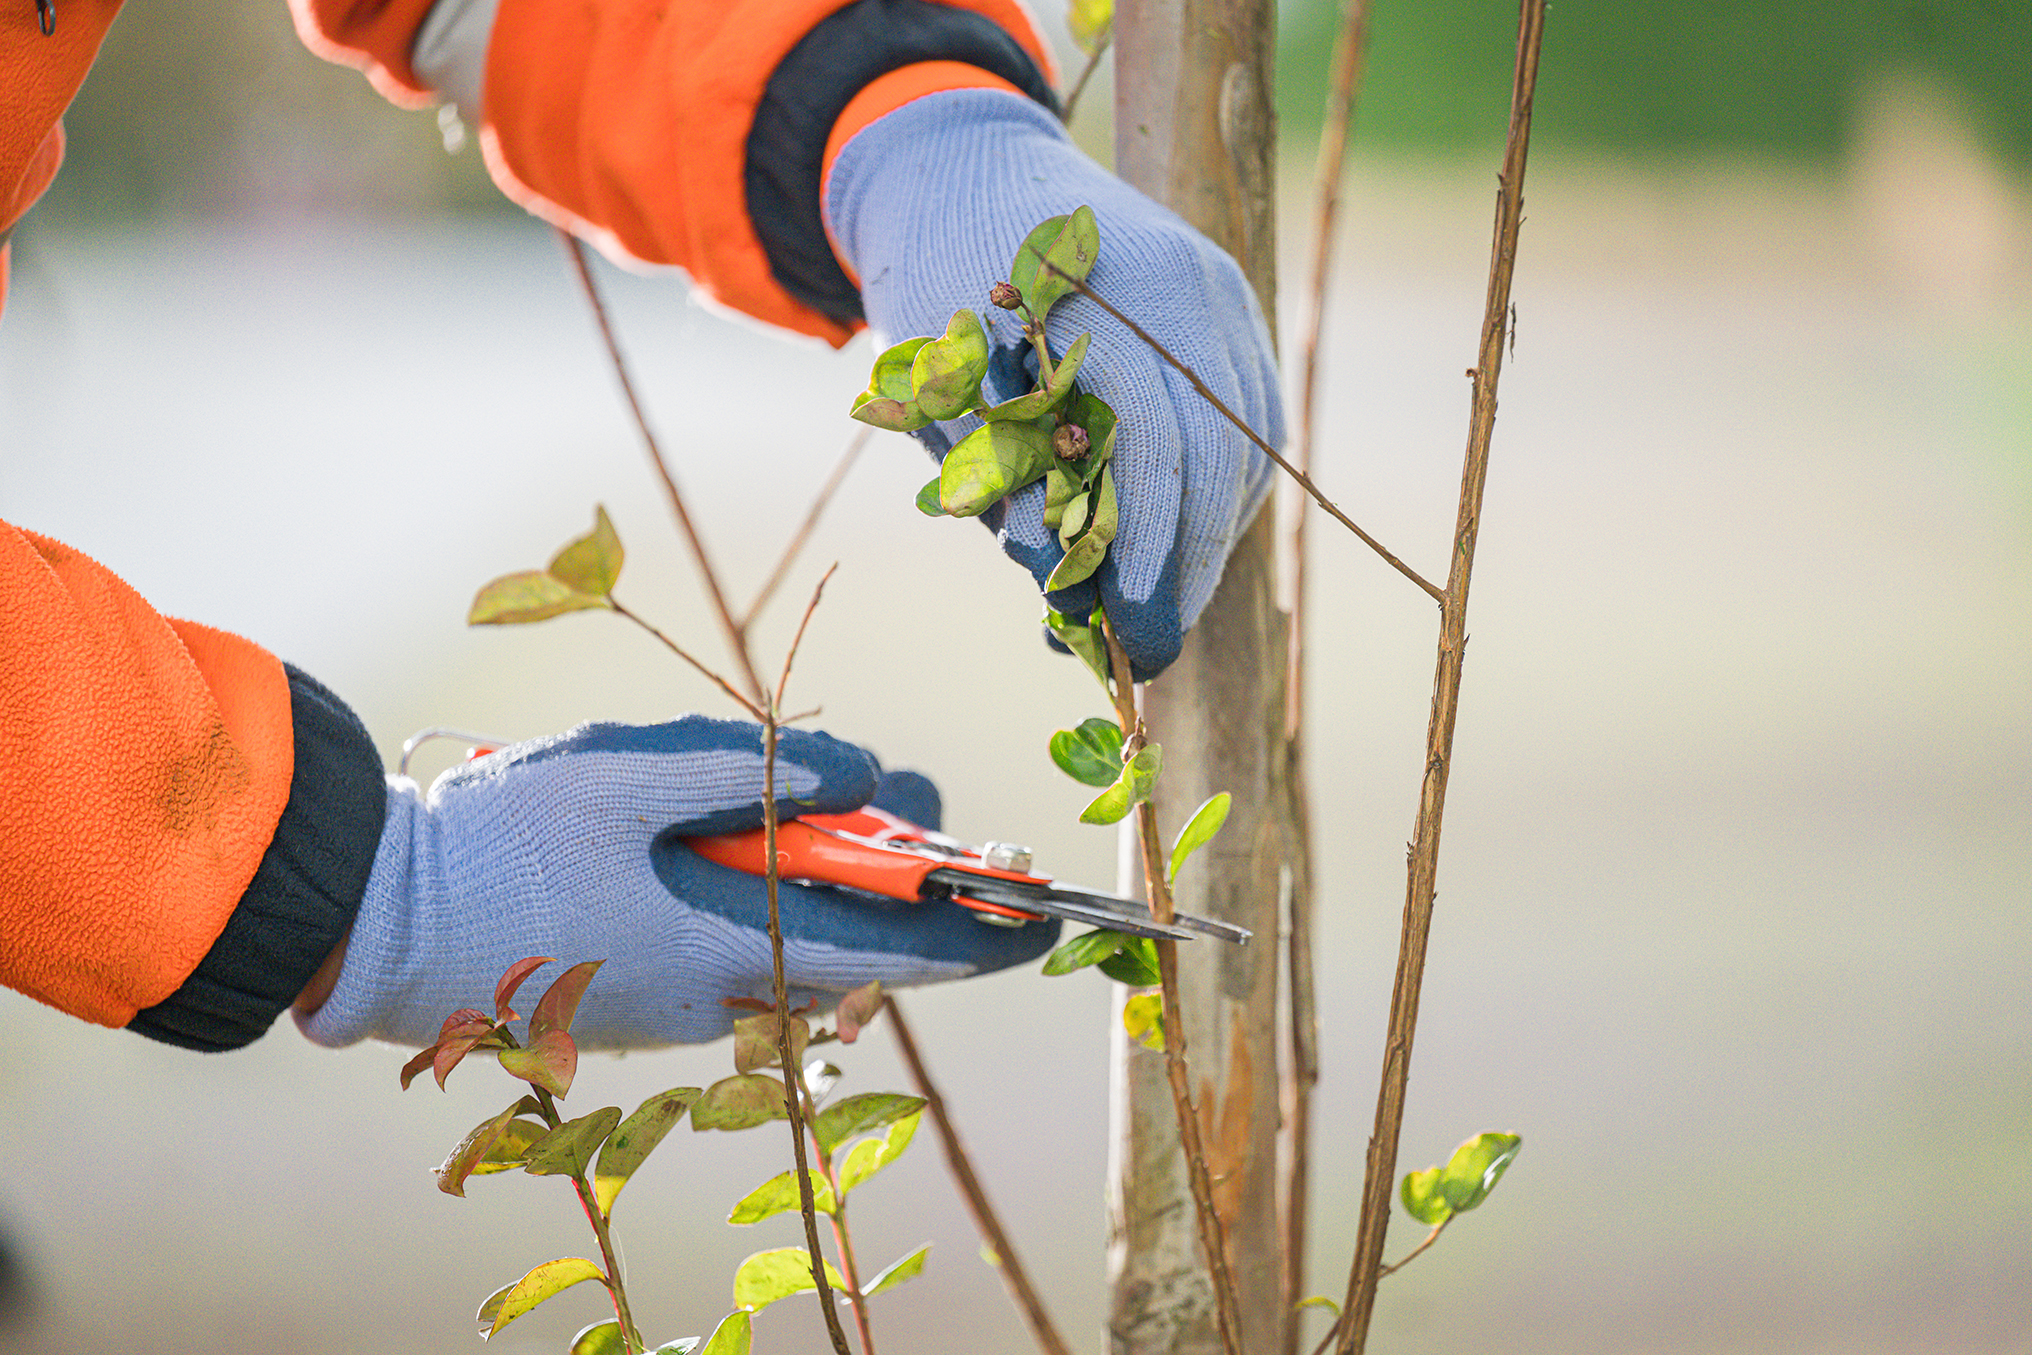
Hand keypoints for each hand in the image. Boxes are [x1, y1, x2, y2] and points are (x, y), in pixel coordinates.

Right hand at [294, 716, 1057, 1048]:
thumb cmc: (503, 843)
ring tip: (834, 809)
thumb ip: (757, 774)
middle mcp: (718, 996)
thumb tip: (864, 780)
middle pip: (849, 939)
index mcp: (729, 950)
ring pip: (792, 941)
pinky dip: (768, 896)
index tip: (1046, 919)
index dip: (979, 935)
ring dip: (829, 879)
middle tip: (921, 811)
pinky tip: (746, 841)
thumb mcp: (633, 776)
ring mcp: (678, 1006)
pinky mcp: (642, 996)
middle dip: (899, 878)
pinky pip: (738, 947)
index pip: (893, 952)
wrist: (376, 919)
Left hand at [825, 89, 1283, 679]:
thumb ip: (1006, 486)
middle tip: (1146, 645)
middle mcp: (1186, 292)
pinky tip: (1176, 540)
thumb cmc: (936, 282)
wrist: (969, 165)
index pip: (1161, 452)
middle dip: (1190, 570)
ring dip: (1210, 540)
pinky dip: (1219, 492)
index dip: (1155, 560)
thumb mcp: (943, 392)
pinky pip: (1251, 422)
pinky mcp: (1233, 309)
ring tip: (1153, 602)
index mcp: (1105, 299)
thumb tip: (1069, 594)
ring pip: (1248, 448)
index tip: (1132, 643)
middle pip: (1221, 459)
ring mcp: (1221, 296)